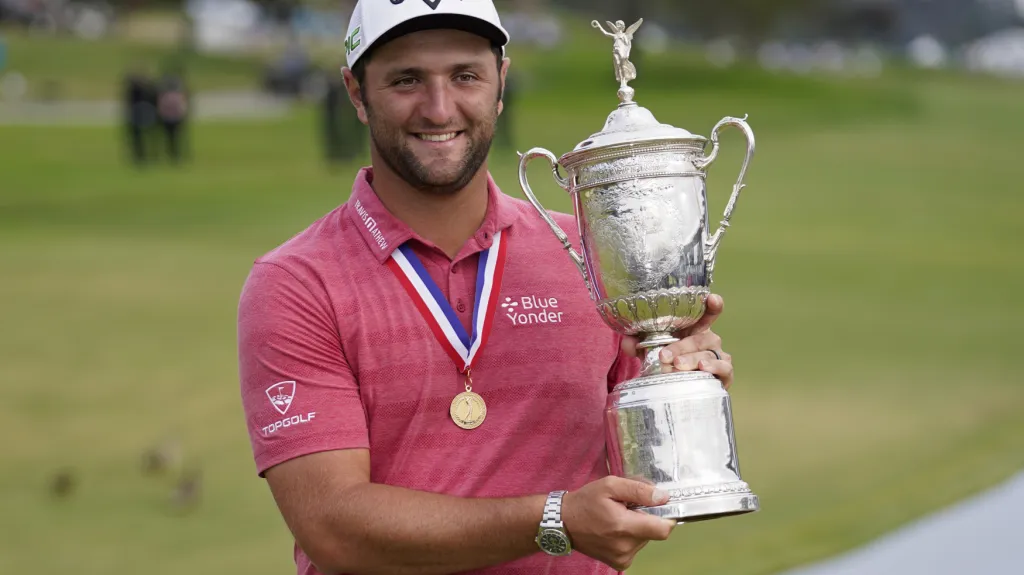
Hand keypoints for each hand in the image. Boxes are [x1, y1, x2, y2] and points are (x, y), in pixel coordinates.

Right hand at [561, 476, 677, 570]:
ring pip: (645, 540)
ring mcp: (622, 558)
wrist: (563, 523)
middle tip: (628, 507)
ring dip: (638, 527)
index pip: (663, 529)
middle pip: (654, 532)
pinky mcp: (619, 563)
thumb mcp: (610, 485)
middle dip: (647, 518)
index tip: (658, 507)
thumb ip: (639, 490)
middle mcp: (625, 547)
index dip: (666, 517)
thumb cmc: (586, 501)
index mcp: (623, 526)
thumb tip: (663, 497)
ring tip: (619, 517)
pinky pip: (636, 547)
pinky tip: (615, 529)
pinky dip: (631, 537)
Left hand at [620, 294, 734, 389]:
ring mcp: (718, 355)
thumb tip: (627, 341)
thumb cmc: (668, 363)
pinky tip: (703, 369)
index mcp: (694, 329)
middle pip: (699, 338)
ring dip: (691, 359)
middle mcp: (708, 339)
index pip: (707, 313)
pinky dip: (714, 368)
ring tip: (677, 365)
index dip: (712, 305)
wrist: (678, 389)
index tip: (711, 298)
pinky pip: (724, 368)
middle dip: (681, 346)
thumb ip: (638, 344)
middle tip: (664, 355)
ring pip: (707, 354)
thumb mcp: (651, 351)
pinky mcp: (725, 374)